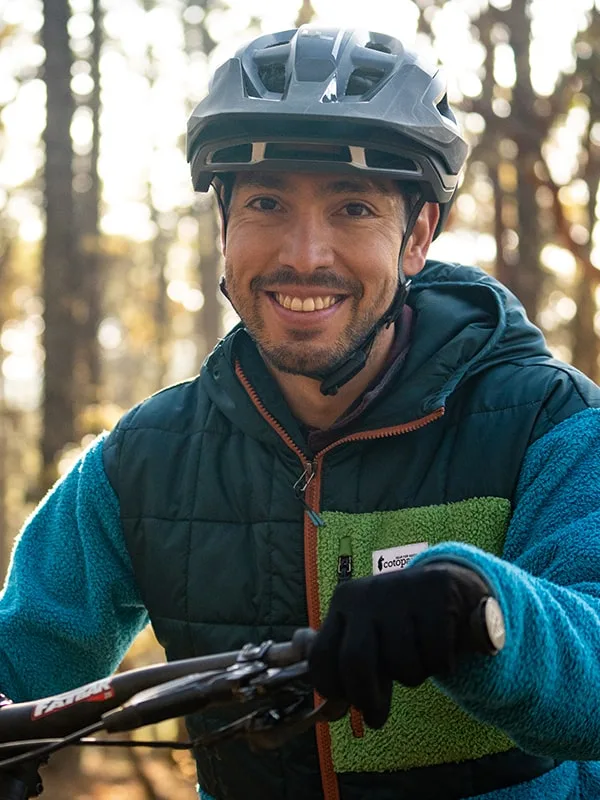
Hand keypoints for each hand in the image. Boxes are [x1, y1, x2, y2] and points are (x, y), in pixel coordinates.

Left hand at [309, 561, 495, 728]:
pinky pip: (436, 655)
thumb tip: (328, 713)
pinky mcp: (438, 593)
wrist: (449, 587)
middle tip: (376, 714)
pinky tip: (442, 650)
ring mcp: (402, 590)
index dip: (332, 689)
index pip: (321, 655)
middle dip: (365, 697)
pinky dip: (441, 664)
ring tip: (417, 661)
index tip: (348, 705)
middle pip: (355, 661)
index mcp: (343, 601)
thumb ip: (347, 668)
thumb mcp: (369, 637)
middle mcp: (367, 593)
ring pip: (401, 663)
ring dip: (412, 676)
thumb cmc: (402, 624)